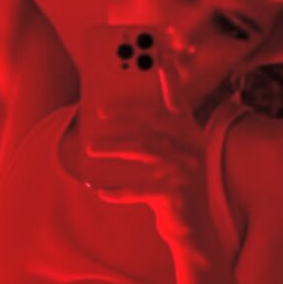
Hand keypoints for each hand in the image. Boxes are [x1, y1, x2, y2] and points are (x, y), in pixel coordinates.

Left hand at [85, 52, 211, 245]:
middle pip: (155, 122)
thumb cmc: (172, 185)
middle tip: (98, 111)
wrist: (191, 228)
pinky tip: (99, 190)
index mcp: (190, 134)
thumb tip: (113, 111)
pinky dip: (118, 191)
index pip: (178, 101)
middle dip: (126, 112)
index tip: (160, 55)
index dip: (170, 79)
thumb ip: (152, 134)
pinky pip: (141, 190)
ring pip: (145, 151)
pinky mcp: (176, 196)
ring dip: (114, 147)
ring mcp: (186, 171)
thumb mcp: (168, 156)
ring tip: (90, 148)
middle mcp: (192, 148)